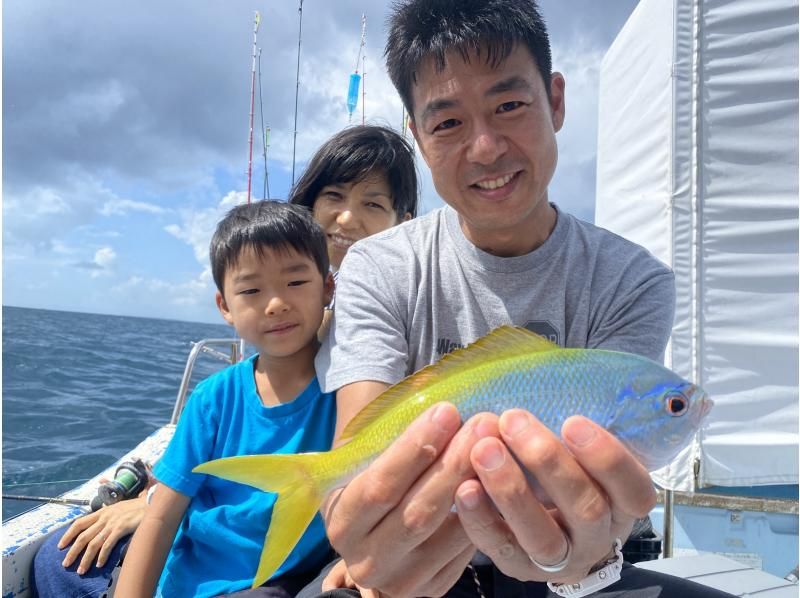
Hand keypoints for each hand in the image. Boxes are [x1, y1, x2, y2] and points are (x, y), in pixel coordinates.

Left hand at [58, 496, 146, 573]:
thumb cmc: (136, 507)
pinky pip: (108, 545)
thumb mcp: (118, 508)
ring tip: (81, 570)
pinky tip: (100, 564)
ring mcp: (112, 523)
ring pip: (93, 543)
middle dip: (73, 551)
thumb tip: (98, 523)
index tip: (60, 546)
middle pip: (83, 536)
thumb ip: (107, 515)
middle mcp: (104, 517)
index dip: (68, 535)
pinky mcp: (121, 528)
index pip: (79, 523)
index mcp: (101, 512)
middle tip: (66, 564)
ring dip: (85, 558)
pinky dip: (102, 556)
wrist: (151, 503)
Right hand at [323, 403, 493, 596]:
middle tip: (483, 423)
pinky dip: (486, 511)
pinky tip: (500, 477)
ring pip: (447, 532)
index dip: (414, 449)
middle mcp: (367, 560)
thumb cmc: (375, 481)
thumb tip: (437, 409)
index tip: (447, 411)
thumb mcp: (365, 464)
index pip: (380, 485)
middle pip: (417, 511)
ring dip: (477, 484)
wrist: (377, 536)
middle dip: (454, 463)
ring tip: (497, 444)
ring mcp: (402, 581)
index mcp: (342, 522)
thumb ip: (387, 444)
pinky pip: (466, 549)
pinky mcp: (434, 588)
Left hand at [455, 411, 655, 583]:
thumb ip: (576, 428)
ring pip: (543, 536)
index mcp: (621, 504)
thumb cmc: (562, 469)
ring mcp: (559, 559)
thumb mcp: (580, 450)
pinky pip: (501, 549)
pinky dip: (481, 519)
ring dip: (511, 490)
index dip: (608, 458)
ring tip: (483, 450)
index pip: (634, 489)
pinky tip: (464, 487)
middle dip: (548, 461)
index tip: (573, 421)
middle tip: (513, 420)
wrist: (544, 524)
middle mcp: (597, 536)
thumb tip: (557, 369)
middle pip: (586, 508)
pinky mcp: (519, 568)